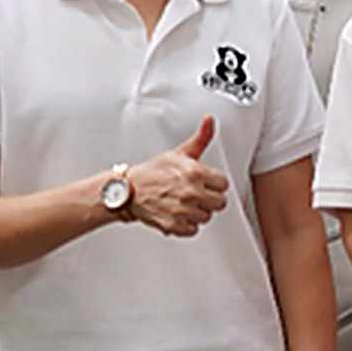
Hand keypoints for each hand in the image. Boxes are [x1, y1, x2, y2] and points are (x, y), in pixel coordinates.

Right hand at [126, 118, 230, 235]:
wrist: (128, 190)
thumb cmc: (153, 171)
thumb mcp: (179, 153)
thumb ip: (200, 139)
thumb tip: (210, 120)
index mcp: (195, 173)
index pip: (224, 185)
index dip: (214, 184)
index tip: (206, 183)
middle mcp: (190, 192)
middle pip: (219, 203)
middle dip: (209, 199)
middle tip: (196, 195)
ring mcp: (182, 210)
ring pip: (206, 217)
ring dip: (197, 212)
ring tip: (184, 204)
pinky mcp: (173, 225)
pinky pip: (193, 230)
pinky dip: (186, 225)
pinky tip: (178, 214)